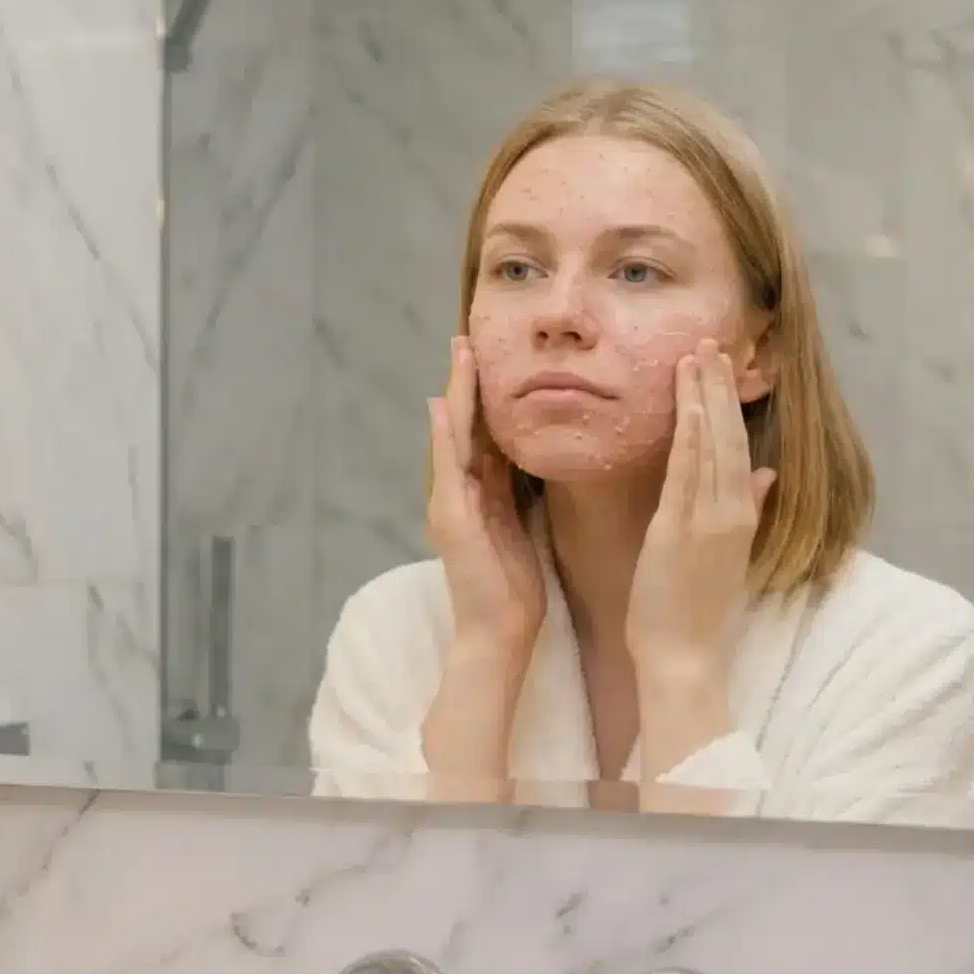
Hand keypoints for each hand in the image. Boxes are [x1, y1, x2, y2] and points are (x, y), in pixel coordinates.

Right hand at [427, 335, 545, 655]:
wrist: (498, 635)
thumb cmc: (515, 590)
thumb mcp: (523, 529)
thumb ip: (521, 493)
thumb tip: (532, 461)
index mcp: (484, 493)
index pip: (486, 433)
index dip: (488, 395)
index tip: (495, 357)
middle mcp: (461, 492)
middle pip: (465, 425)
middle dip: (467, 382)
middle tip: (468, 338)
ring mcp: (451, 503)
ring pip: (454, 436)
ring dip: (455, 394)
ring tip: (459, 354)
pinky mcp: (451, 519)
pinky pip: (448, 468)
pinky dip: (444, 436)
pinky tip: (441, 406)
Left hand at [626, 340, 774, 664]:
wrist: (685, 656)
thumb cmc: (697, 610)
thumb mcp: (730, 554)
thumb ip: (750, 510)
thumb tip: (766, 473)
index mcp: (740, 515)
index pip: (738, 447)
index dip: (730, 403)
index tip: (722, 364)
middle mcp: (730, 511)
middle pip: (729, 437)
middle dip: (719, 387)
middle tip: (711, 341)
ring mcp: (707, 519)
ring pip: (711, 446)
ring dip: (704, 398)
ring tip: (697, 355)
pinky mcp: (679, 529)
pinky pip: (686, 472)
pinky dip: (690, 435)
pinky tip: (689, 404)